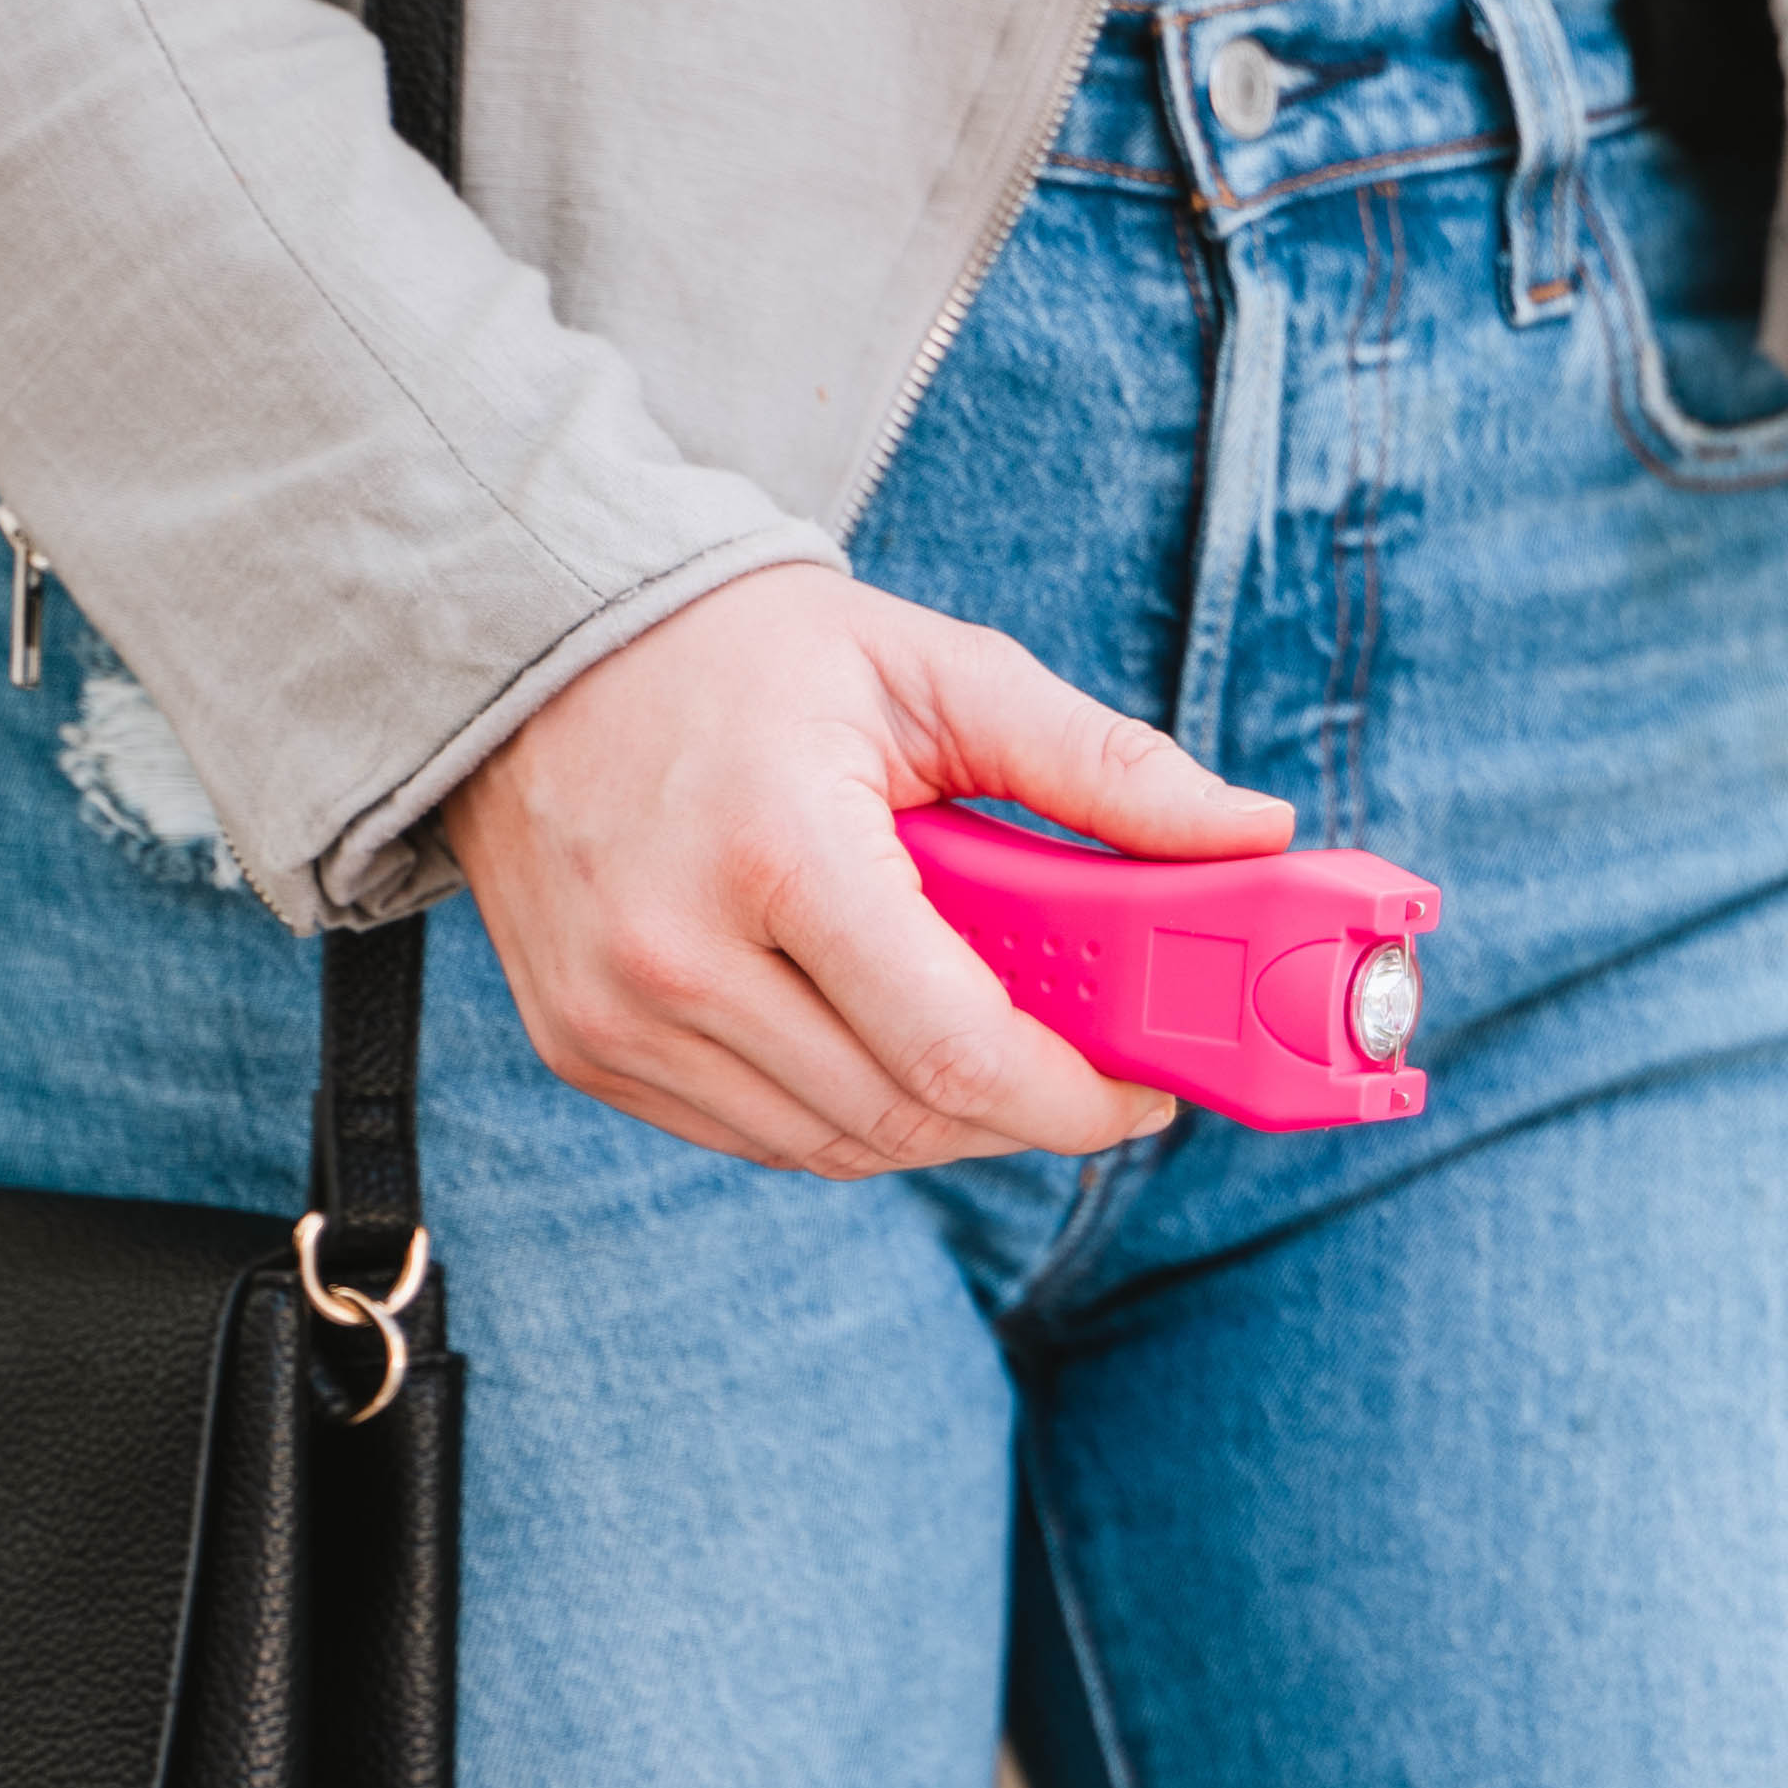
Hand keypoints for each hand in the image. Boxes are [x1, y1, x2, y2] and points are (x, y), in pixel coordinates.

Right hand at [445, 563, 1290, 1173]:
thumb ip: (1101, 764)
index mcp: (779, 852)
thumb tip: (1255, 830)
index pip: (956, 1049)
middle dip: (1025, 1110)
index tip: (1143, 1089)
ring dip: (939, 1115)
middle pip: (905, 1116)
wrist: (533, 642)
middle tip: (1089, 1062)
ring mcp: (617, 1016)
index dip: (1074, 1097)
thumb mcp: (939, 672)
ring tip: (984, 1031)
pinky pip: (758, 1136)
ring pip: (836, 1145)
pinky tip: (877, 1031)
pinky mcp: (584, 1048)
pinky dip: (844, 1110)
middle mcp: (679, 955)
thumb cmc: (751, 654)